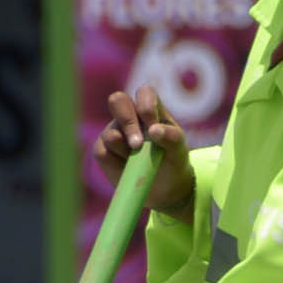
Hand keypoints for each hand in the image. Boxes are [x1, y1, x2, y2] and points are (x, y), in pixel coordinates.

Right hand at [96, 88, 194, 214]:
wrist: (165, 188)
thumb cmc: (173, 161)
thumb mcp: (179, 151)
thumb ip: (172, 137)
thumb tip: (153, 130)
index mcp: (150, 108)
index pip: (144, 93)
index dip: (146, 107)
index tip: (154, 129)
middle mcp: (129, 116)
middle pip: (117, 101)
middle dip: (127, 121)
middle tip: (138, 144)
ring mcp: (114, 132)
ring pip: (110, 133)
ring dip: (125, 150)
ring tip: (140, 163)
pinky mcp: (103, 151)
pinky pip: (102, 152)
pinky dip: (116, 163)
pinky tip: (129, 169)